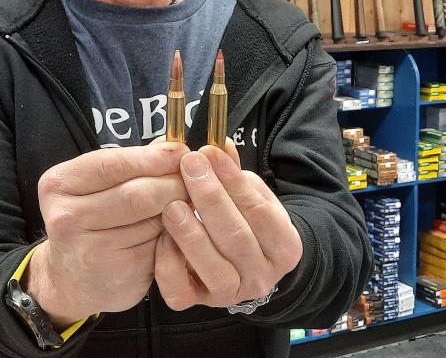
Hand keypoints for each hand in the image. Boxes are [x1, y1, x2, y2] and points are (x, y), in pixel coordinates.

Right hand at [28, 140, 190, 326]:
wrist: (72, 281)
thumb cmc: (89, 222)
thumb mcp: (96, 187)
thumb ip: (131, 164)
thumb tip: (171, 147)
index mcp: (58, 184)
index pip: (112, 164)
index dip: (153, 158)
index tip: (182, 152)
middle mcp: (66, 217)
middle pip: (138, 194)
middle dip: (174, 184)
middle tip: (195, 180)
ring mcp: (90, 249)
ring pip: (153, 221)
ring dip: (178, 211)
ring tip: (187, 204)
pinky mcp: (117, 272)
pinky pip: (159, 246)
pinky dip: (174, 236)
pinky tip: (176, 231)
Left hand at [154, 140, 302, 310]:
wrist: (247, 263)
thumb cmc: (247, 220)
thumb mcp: (250, 195)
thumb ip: (233, 172)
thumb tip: (218, 144)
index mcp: (284, 247)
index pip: (260, 211)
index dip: (233, 181)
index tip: (210, 153)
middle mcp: (262, 276)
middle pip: (236, 237)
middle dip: (210, 198)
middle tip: (189, 167)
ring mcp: (231, 292)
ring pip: (212, 267)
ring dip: (190, 232)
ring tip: (172, 203)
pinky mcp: (199, 302)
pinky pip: (181, 292)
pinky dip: (169, 265)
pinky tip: (162, 237)